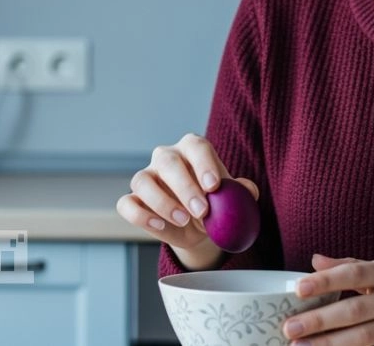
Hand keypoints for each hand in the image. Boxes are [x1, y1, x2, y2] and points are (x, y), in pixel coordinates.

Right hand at [115, 133, 258, 263]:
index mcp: (192, 149)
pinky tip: (161, 226)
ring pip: (141, 180)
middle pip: (167, 161)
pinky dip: (141, 215)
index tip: (214, 186)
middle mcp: (165, 158)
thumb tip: (247, 190)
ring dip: (162, 202)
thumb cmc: (216, 204)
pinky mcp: (133, 200)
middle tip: (202, 211)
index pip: (196, 146)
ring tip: (184, 220)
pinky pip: (126, 204)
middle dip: (185, 187)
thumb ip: (241, 192)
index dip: (204, 164)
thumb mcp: (232, 198)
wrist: (198, 227)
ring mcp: (146, 178)